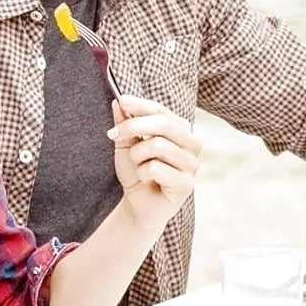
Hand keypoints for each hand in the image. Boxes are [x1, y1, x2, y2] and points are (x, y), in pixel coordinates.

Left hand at [108, 95, 201, 234]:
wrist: (139, 204)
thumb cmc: (137, 172)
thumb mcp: (127, 144)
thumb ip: (125, 123)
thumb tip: (119, 102)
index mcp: (181, 130)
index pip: (163, 111)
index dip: (141, 105)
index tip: (122, 101)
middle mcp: (192, 144)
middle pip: (164, 124)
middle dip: (133, 126)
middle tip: (113, 134)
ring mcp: (192, 164)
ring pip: (157, 146)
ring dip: (137, 155)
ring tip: (137, 165)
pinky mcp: (187, 184)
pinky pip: (156, 169)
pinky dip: (142, 173)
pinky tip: (147, 180)